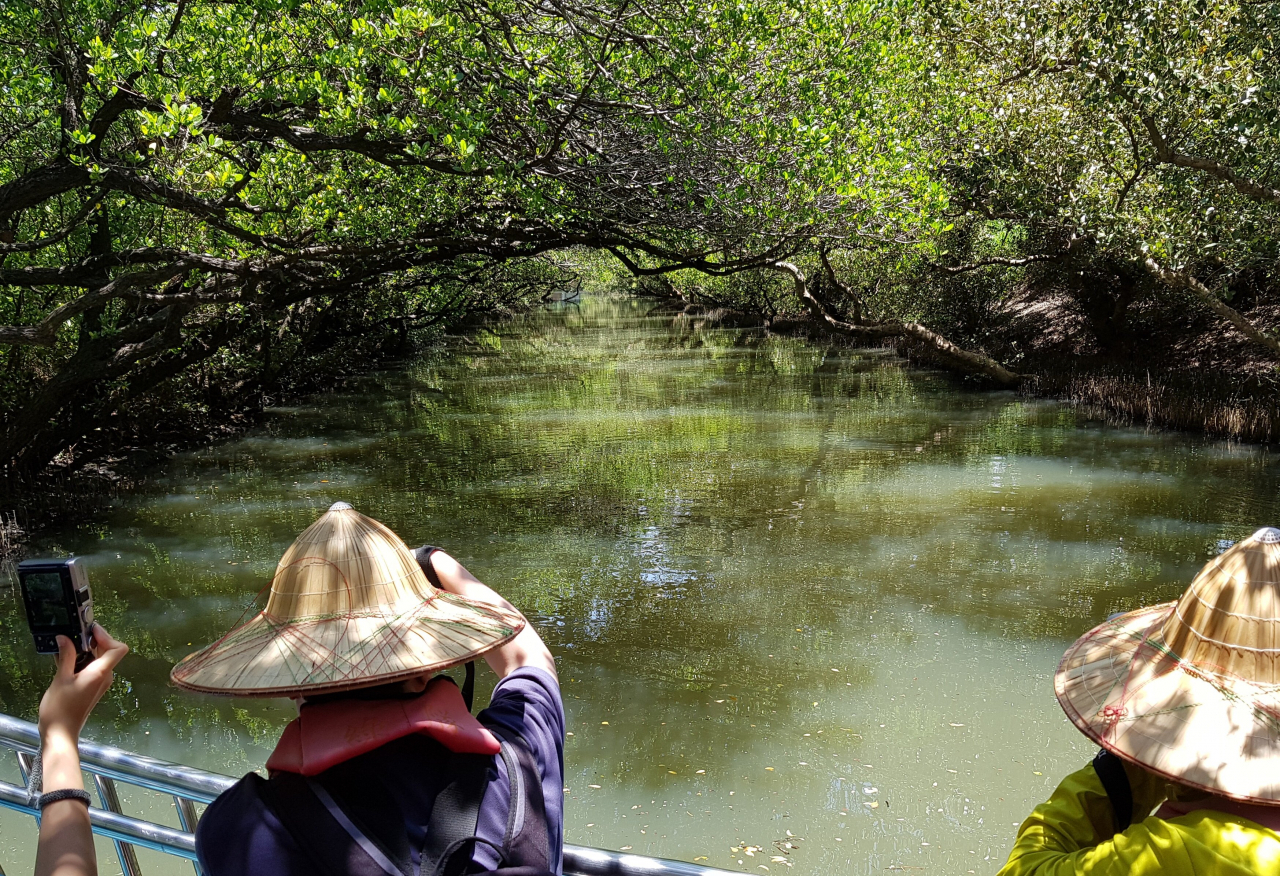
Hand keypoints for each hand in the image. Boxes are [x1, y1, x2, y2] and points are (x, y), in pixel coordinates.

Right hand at [38, 624, 128, 746]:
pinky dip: (83, 661)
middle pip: (109, 651)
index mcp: (100, 673)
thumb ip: (66, 656)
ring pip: (100, 659)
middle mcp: (105, 677)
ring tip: (68, 646)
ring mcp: (100, 683)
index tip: (90, 630)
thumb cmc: (60, 709)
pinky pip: (93, 668)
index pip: (118, 648)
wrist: (61, 733)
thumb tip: (65, 638)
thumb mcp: (60, 678)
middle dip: (94, 641)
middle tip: (76, 634)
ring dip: (87, 650)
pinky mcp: (93, 687)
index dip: (106, 636)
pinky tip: (67, 660)